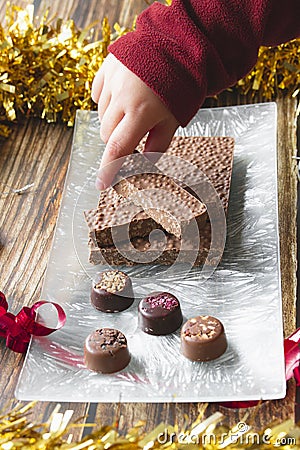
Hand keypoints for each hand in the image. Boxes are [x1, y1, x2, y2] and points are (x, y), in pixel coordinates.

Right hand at [91, 54, 178, 189]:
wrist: (180, 44)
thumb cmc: (182, 85)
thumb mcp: (174, 118)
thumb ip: (158, 143)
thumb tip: (145, 163)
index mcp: (141, 113)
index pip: (118, 148)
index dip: (108, 169)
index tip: (101, 184)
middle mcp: (122, 97)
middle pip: (108, 134)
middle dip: (117, 141)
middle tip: (132, 135)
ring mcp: (112, 80)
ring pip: (102, 114)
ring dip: (113, 121)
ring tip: (132, 110)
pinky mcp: (107, 67)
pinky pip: (98, 93)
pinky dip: (106, 101)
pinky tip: (120, 97)